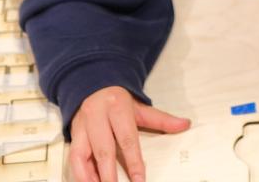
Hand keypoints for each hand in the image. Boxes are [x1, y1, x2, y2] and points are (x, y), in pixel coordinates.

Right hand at [69, 86, 190, 181]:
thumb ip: (161, 119)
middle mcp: (96, 116)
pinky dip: (80, 173)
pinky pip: (73, 157)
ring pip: (80, 154)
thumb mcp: (140, 107)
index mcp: (117, 107)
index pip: (126, 138)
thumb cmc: (118, 101)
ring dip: (89, 177)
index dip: (134, 162)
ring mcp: (82, 126)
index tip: (139, 180)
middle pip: (102, 149)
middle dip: (108, 174)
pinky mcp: (73, 134)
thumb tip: (185, 124)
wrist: (93, 85)